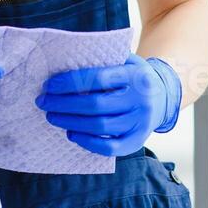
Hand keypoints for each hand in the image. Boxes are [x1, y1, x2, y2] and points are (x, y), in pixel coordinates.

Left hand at [36, 53, 182, 156]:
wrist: (164, 96)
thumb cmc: (134, 77)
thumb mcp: (127, 60)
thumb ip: (104, 59)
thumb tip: (64, 60)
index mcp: (136, 76)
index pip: (98, 78)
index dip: (70, 82)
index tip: (49, 85)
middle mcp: (141, 100)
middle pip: (95, 105)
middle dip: (64, 104)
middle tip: (44, 102)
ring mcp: (141, 123)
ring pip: (100, 126)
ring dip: (70, 122)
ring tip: (52, 116)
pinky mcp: (137, 142)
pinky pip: (110, 148)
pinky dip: (88, 143)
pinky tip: (71, 134)